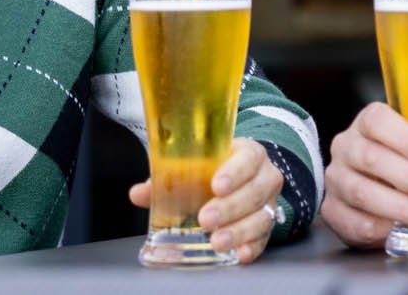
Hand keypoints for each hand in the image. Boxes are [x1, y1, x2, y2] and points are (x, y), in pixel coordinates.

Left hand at [128, 137, 283, 264]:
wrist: (241, 177)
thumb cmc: (216, 169)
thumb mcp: (196, 166)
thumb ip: (168, 177)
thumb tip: (138, 193)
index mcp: (248, 154)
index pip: (248, 159)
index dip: (234, 172)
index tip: (216, 185)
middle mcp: (264, 177)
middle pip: (255, 191)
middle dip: (230, 207)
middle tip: (206, 219)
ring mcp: (269, 202)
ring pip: (261, 216)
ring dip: (239, 230)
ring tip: (217, 241)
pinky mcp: (267, 226)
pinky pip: (264, 238)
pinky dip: (252, 247)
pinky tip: (240, 253)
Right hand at [320, 102, 407, 249]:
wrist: (402, 184)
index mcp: (370, 122)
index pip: (378, 121)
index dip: (404, 138)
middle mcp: (348, 146)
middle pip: (372, 158)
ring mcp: (338, 179)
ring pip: (363, 192)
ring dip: (402, 208)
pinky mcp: (334, 210)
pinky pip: (351, 221)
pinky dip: (378, 229)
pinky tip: (402, 231)